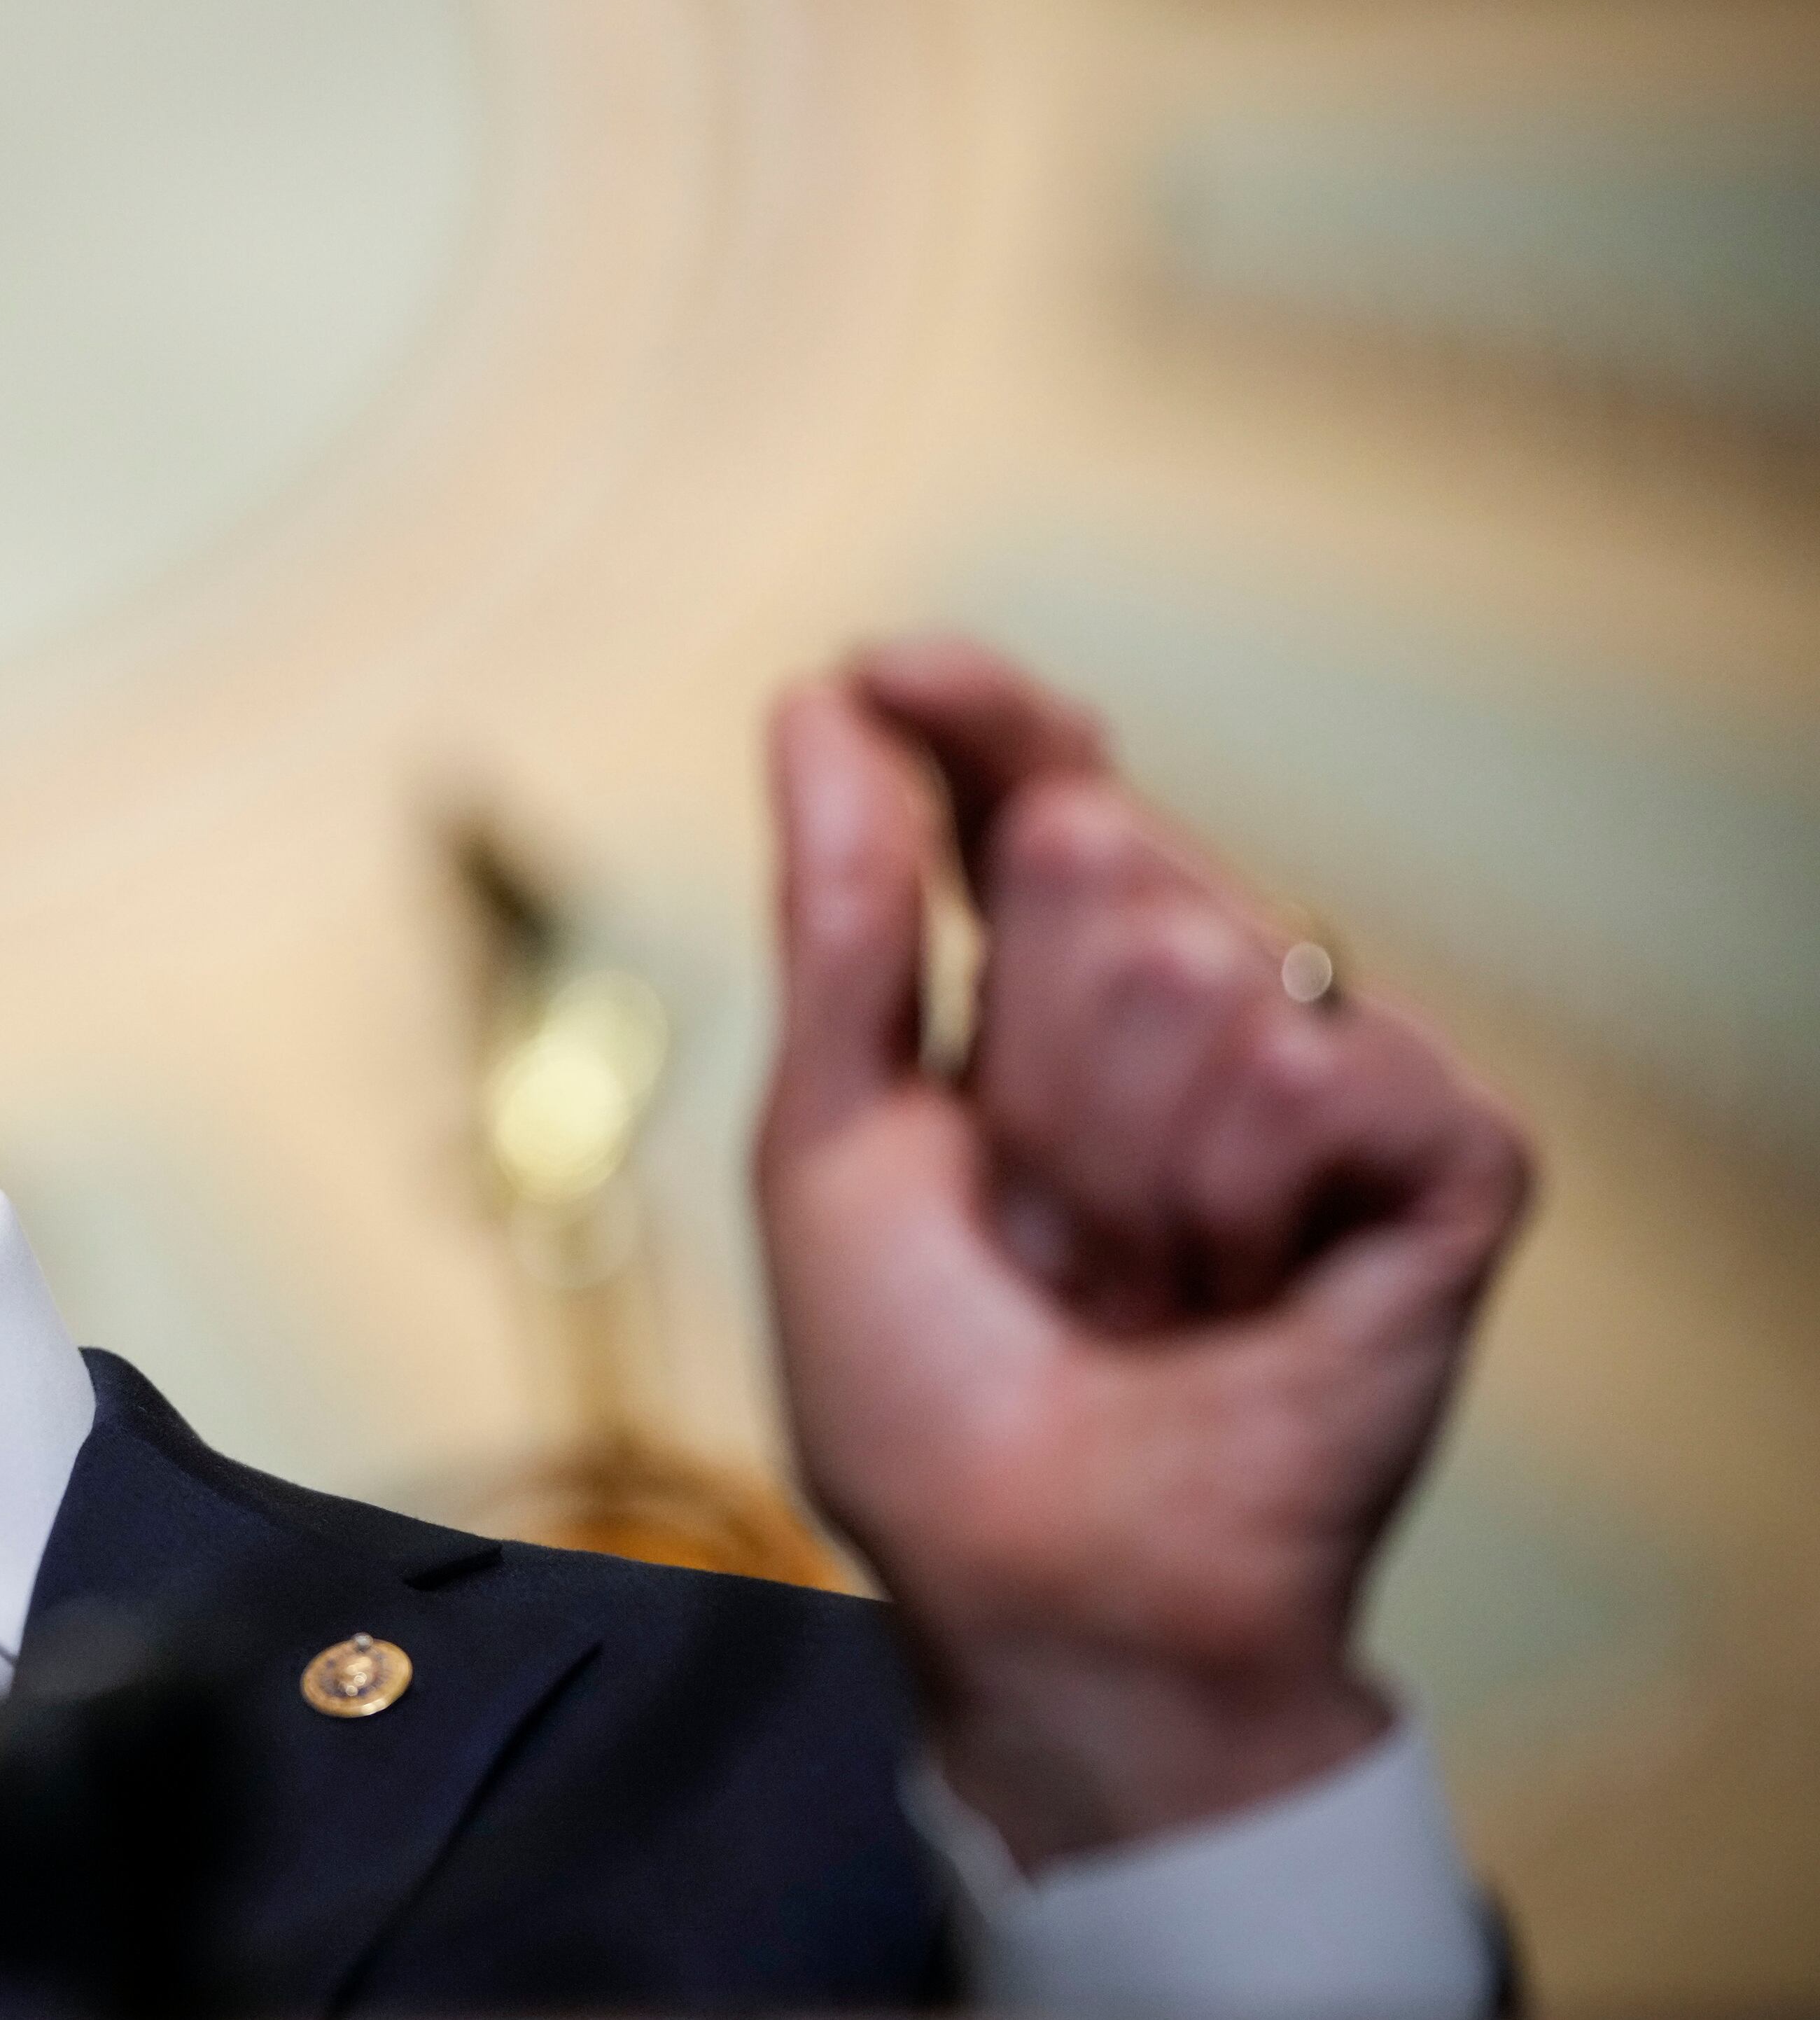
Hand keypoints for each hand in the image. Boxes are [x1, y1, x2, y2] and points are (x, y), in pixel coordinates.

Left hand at [755, 637, 1529, 1868]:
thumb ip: (842, 920)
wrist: (1041, 1589)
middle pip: (1092, 848)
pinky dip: (1242, 1194)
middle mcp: (1194, 1007)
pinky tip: (1239, 1287)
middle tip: (1033, 1216)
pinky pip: (1319, 1066)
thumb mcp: (830, 1142)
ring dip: (1113, 1147)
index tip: (892, 671)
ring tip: (1128, 1276)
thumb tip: (818, 708)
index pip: (1029, 781)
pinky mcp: (1441, 1155)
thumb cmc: (926, 1404)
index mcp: (1043, 997)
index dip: (975, 711)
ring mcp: (1326, 1074)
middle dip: (1017, 1044)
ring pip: (1196, 957)